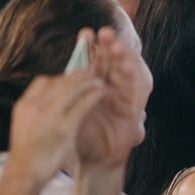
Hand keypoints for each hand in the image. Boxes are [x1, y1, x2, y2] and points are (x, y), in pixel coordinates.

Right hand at [7, 65, 105, 185]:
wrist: (24, 175)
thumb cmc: (28, 153)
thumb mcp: (25, 125)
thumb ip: (37, 111)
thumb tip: (52, 100)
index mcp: (24, 105)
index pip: (43, 81)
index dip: (60, 78)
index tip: (71, 80)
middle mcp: (35, 107)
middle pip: (60, 82)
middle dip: (78, 77)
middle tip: (91, 76)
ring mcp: (50, 117)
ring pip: (73, 89)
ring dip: (89, 83)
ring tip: (100, 82)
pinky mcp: (65, 128)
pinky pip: (83, 105)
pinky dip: (94, 96)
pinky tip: (102, 94)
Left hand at [74, 26, 148, 169]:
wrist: (94, 162)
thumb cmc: (82, 135)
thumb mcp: (73, 112)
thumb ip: (71, 94)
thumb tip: (58, 75)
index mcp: (97, 86)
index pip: (96, 62)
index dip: (92, 48)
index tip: (85, 33)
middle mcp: (113, 89)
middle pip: (114, 64)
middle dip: (111, 47)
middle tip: (105, 33)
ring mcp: (125, 100)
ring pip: (127, 74)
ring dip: (124, 60)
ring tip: (118, 47)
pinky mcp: (134, 112)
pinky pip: (137, 94)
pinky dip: (134, 81)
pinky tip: (129, 69)